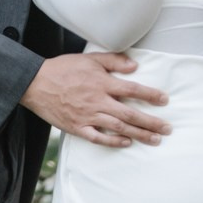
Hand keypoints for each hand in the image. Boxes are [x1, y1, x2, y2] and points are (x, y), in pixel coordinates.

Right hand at [21, 52, 168, 148]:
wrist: (35, 83)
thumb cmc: (62, 69)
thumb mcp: (89, 58)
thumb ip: (113, 61)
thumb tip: (135, 66)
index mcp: (101, 83)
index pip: (132, 89)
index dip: (150, 95)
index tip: (164, 100)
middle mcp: (97, 101)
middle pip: (129, 113)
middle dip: (151, 122)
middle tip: (167, 129)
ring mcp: (87, 116)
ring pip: (118, 127)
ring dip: (138, 134)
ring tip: (155, 140)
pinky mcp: (77, 127)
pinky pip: (98, 138)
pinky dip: (113, 142)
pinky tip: (126, 143)